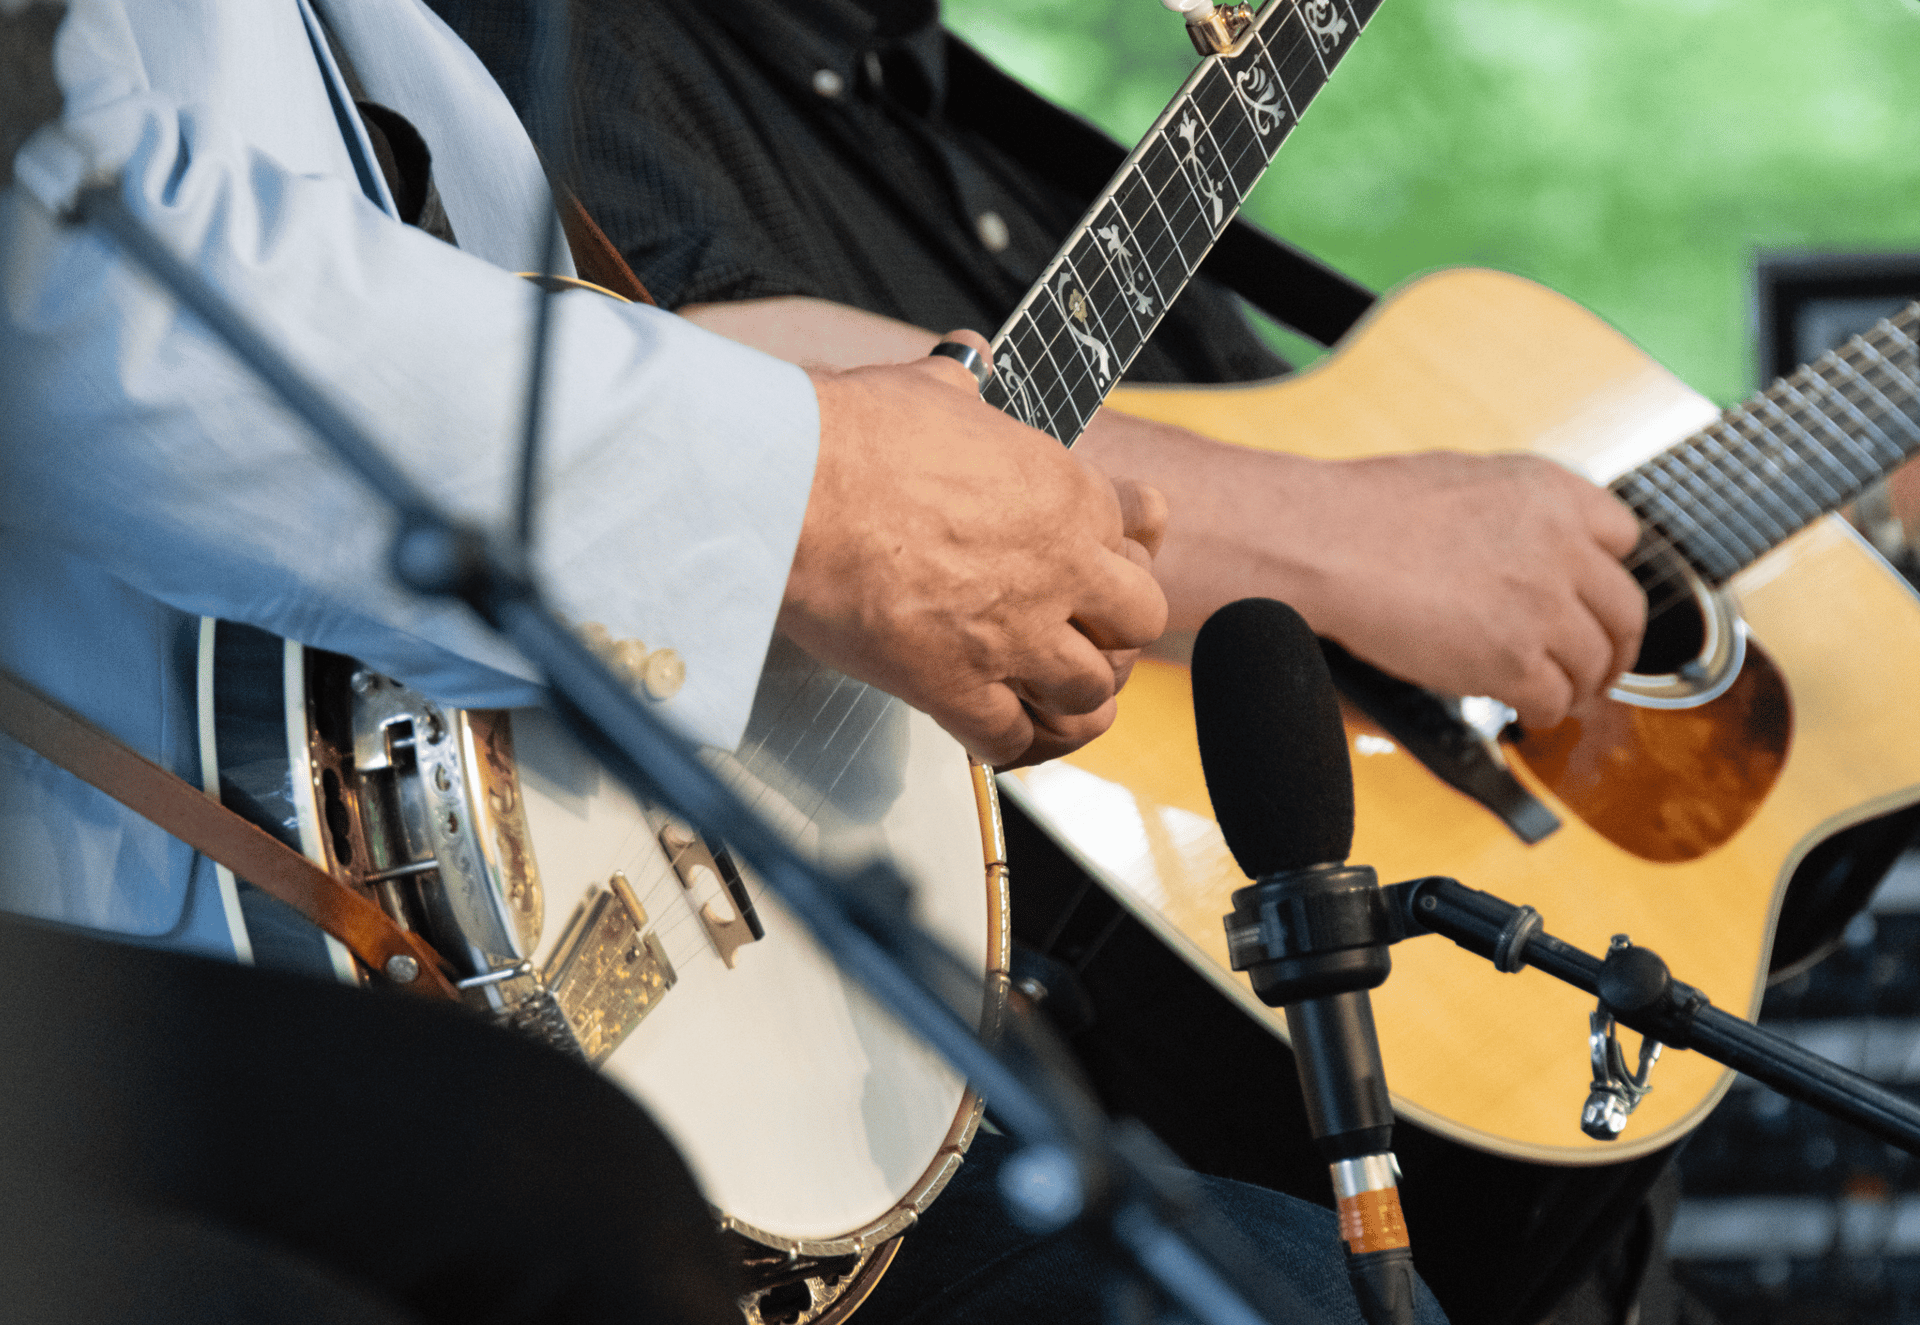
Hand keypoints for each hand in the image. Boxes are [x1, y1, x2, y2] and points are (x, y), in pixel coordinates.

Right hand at [782, 332, 1167, 766]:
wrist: (791, 492)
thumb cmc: (850, 436)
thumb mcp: (933, 390)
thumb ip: (966, 388)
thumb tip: (967, 364)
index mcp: (1065, 492)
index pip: (1137, 537)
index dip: (1114, 557)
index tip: (1092, 566)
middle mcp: (1058, 569)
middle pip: (1139, 621)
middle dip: (1113, 630)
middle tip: (1077, 632)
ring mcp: (1013, 635)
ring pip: (1089, 693)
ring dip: (1072, 697)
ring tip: (1048, 694)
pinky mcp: (957, 688)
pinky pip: (1013, 742)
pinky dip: (1011, 745)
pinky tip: (996, 733)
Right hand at [1151, 447, 1639, 729]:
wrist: (1325, 542)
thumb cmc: (1366, 510)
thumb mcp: (1465, 480)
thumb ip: (1516, 511)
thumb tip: (1523, 546)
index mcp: (1552, 492)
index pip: (1623, 537)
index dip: (1607, 575)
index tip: (1594, 599)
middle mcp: (1562, 546)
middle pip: (1624, 610)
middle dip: (1616, 646)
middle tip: (1599, 665)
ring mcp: (1542, 605)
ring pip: (1594, 663)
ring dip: (1581, 687)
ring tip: (1561, 698)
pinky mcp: (1513, 658)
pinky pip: (1552, 700)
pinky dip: (1543, 714)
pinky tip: (1526, 715)